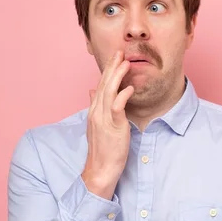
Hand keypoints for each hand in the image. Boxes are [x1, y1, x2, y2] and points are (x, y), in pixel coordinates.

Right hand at [81, 50, 134, 199]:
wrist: (100, 168)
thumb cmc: (103, 148)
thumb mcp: (97, 124)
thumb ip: (95, 106)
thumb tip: (92, 91)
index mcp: (94, 110)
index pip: (100, 85)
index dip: (107, 70)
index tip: (114, 57)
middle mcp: (96, 111)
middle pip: (103, 84)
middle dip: (111, 67)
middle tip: (119, 52)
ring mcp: (103, 118)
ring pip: (108, 92)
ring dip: (117, 76)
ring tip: (125, 62)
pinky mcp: (112, 127)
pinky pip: (116, 108)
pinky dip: (122, 96)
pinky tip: (129, 87)